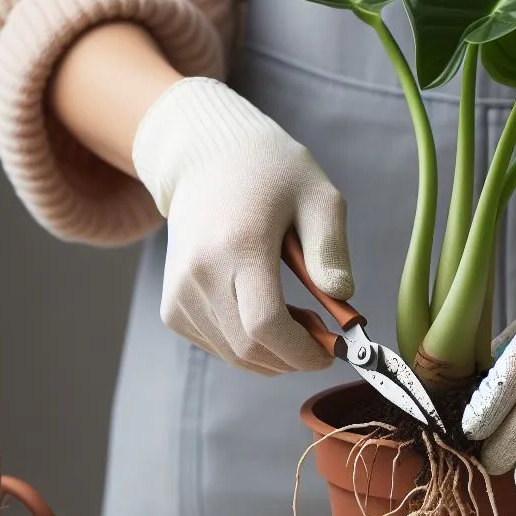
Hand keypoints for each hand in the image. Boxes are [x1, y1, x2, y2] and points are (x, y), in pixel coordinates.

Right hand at [132, 77, 352, 373]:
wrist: (207, 158)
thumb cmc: (271, 174)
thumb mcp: (318, 197)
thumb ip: (331, 250)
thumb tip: (343, 297)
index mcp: (239, 246)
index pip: (265, 325)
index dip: (303, 350)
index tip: (332, 350)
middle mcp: (200, 273)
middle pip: (249, 348)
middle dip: (294, 357)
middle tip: (324, 337)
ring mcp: (181, 291)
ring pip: (234, 354)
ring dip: (274, 354)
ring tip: (298, 318)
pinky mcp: (173, 304)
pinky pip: (217, 346)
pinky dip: (248, 346)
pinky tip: (267, 317)